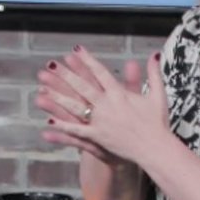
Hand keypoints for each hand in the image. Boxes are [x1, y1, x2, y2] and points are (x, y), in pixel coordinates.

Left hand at [37, 48, 168, 166]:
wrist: (155, 148)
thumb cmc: (157, 122)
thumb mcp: (158, 95)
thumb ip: (153, 74)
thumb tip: (154, 54)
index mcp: (120, 94)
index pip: (100, 73)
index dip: (86, 61)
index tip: (75, 50)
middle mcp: (108, 105)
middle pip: (82, 87)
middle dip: (65, 75)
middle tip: (51, 65)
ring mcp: (101, 121)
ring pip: (75, 107)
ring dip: (58, 97)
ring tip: (42, 89)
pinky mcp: (98, 137)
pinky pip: (77, 131)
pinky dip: (63, 126)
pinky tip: (49, 121)